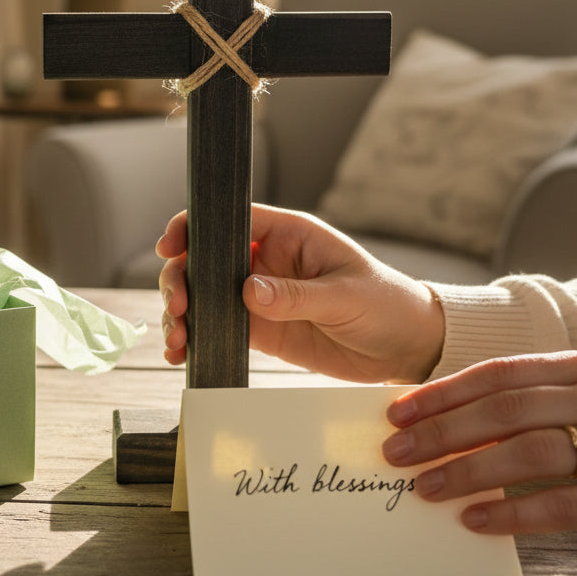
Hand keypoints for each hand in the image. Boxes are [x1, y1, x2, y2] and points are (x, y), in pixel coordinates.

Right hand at [156, 204, 443, 384]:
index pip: (228, 221)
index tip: (169, 247)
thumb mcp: (345, 296)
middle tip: (178, 309)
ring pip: (202, 295)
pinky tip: (182, 354)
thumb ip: (295, 294)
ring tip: (176, 340)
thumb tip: (248, 291)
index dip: (192, 228)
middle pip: (204, 259)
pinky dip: (196, 339)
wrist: (407, 348)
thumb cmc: (386, 305)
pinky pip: (216, 329)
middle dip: (180, 279)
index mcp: (287, 235)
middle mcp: (265, 261)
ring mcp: (258, 296)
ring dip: (181, 313)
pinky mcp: (260, 330)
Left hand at [383, 351, 576, 547]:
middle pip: (507, 408)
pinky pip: (566, 503)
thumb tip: (445, 425)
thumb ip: (535, 409)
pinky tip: (477, 520)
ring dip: (468, 469)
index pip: (500, 373)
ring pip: (531, 450)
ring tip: (425, 487)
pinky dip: (515, 511)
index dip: (444, 392)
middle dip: (442, 430)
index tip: (399, 411)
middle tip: (396, 452)